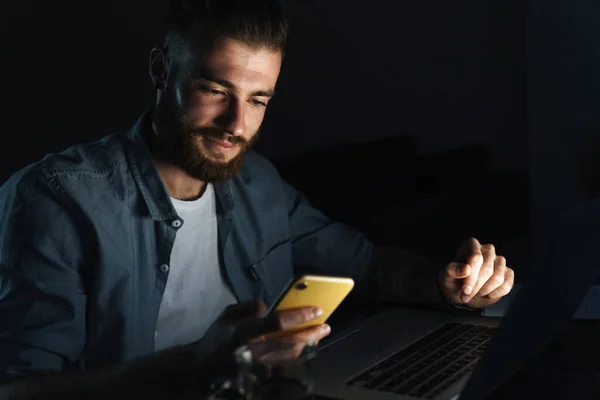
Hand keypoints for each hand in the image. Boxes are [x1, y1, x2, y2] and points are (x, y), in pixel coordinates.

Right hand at [197, 301, 330, 364]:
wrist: (199, 372)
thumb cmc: (214, 341)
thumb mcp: (225, 317)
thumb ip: (247, 308)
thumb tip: (267, 306)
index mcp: (243, 332)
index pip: (278, 322)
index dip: (299, 316)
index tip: (316, 309)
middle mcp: (253, 352)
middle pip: (290, 344)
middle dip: (311, 334)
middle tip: (325, 326)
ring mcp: (258, 370)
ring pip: (290, 358)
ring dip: (307, 346)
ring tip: (319, 335)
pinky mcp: (260, 381)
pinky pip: (284, 368)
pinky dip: (296, 358)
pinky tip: (305, 349)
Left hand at [439, 237, 514, 308]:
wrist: (464, 292)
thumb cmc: (454, 280)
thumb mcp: (447, 276)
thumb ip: (453, 270)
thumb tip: (466, 269)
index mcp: (471, 244)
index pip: (476, 257)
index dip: (471, 277)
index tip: (465, 290)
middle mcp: (487, 249)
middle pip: (487, 269)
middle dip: (476, 286)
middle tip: (466, 295)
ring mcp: (499, 261)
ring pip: (497, 278)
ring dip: (484, 291)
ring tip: (475, 293)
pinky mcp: (508, 273)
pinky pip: (506, 286)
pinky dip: (494, 294)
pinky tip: (486, 294)